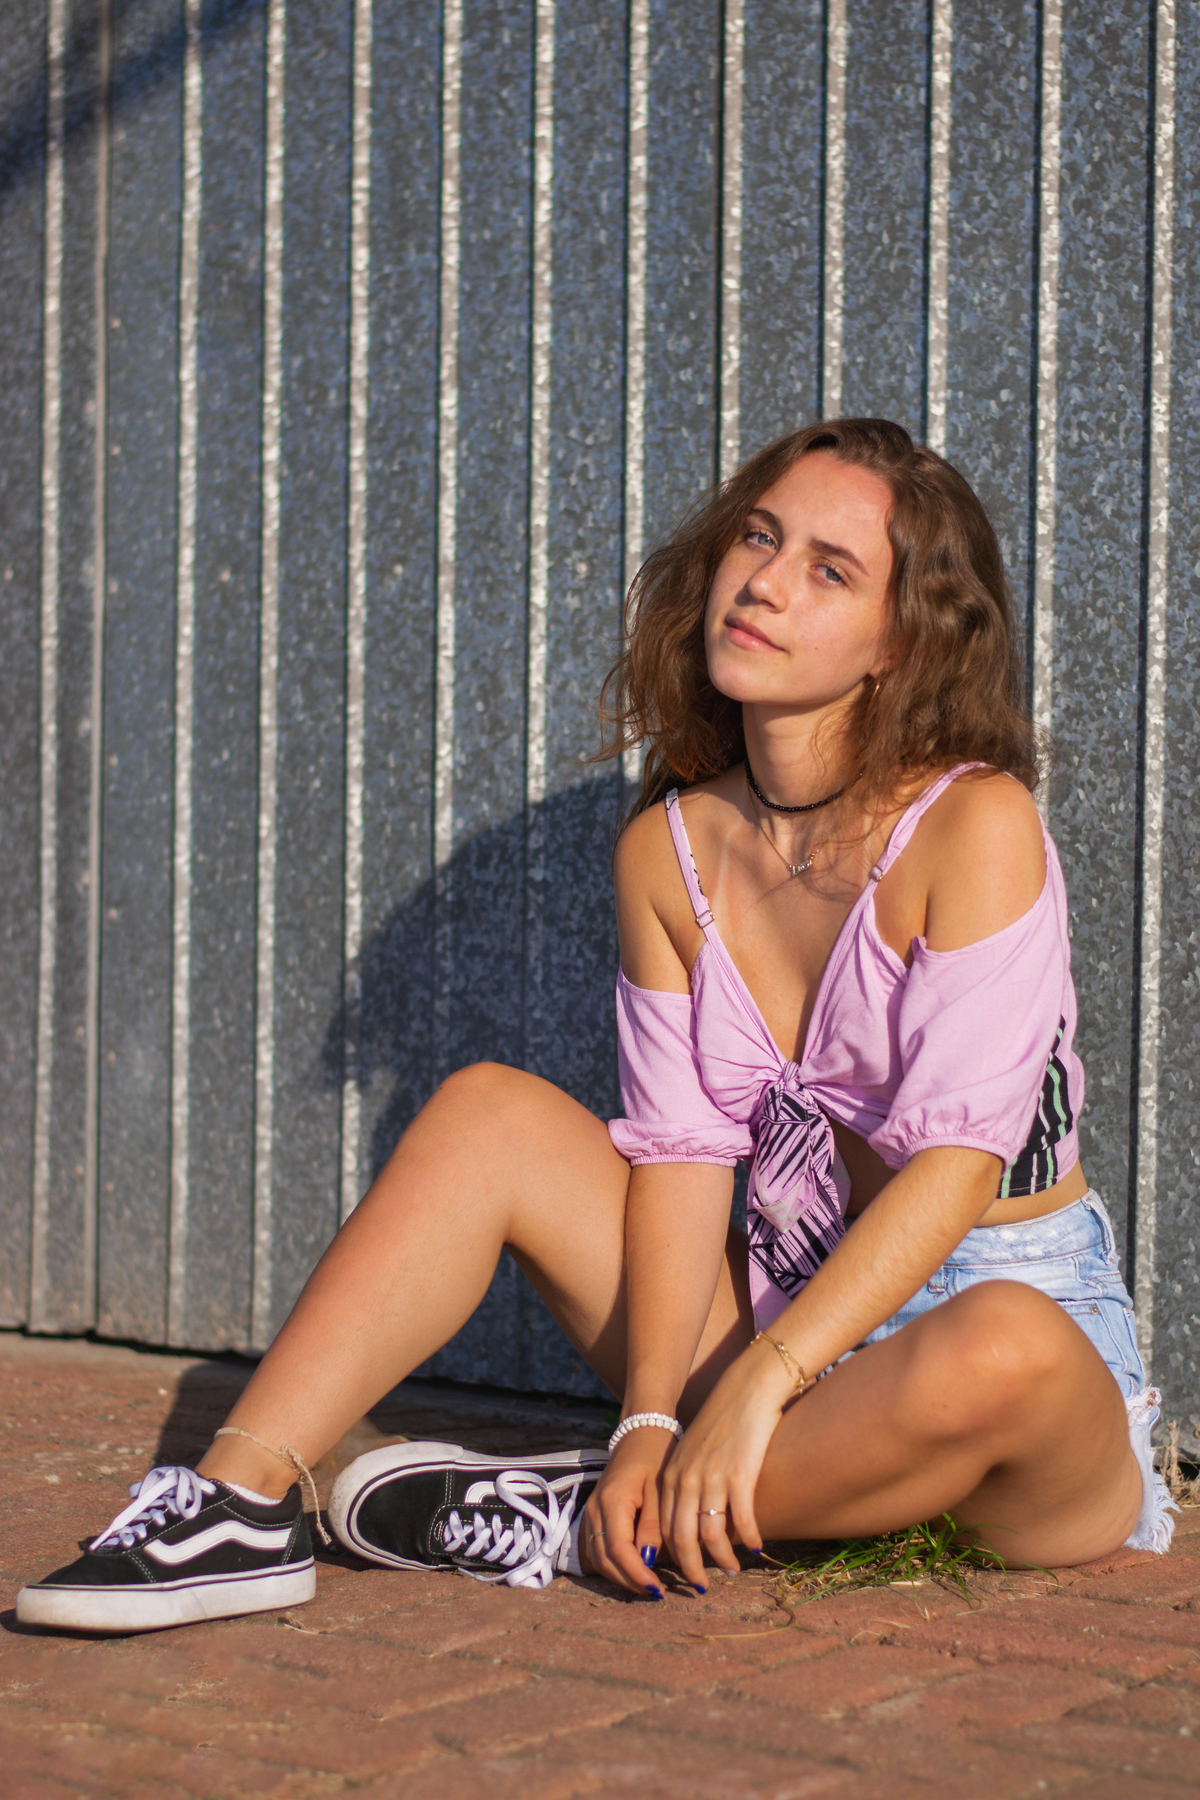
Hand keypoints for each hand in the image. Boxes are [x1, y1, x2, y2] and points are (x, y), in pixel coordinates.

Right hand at [582, 1428, 675, 1597]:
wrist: (641, 1433)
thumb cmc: (656, 1457)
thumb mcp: (660, 1491)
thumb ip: (652, 1527)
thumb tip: (648, 1562)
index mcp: (613, 1501)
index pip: (620, 1550)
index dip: (637, 1574)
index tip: (659, 1589)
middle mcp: (596, 1509)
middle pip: (604, 1559)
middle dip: (629, 1581)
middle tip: (656, 1593)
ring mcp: (591, 1511)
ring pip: (598, 1557)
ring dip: (620, 1576)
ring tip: (647, 1586)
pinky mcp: (594, 1514)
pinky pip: (597, 1548)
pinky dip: (613, 1564)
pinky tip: (633, 1570)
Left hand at [661, 1341, 792, 1588]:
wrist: (748, 1388)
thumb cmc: (723, 1420)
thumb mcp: (695, 1451)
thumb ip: (689, 1481)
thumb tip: (693, 1517)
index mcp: (672, 1474)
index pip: (664, 1527)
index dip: (673, 1555)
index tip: (684, 1570)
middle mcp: (686, 1478)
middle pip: (682, 1539)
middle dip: (691, 1568)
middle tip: (702, 1587)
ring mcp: (712, 1477)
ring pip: (711, 1535)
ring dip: (723, 1558)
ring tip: (734, 1570)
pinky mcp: (740, 1474)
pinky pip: (741, 1520)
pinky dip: (750, 1537)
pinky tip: (758, 1546)